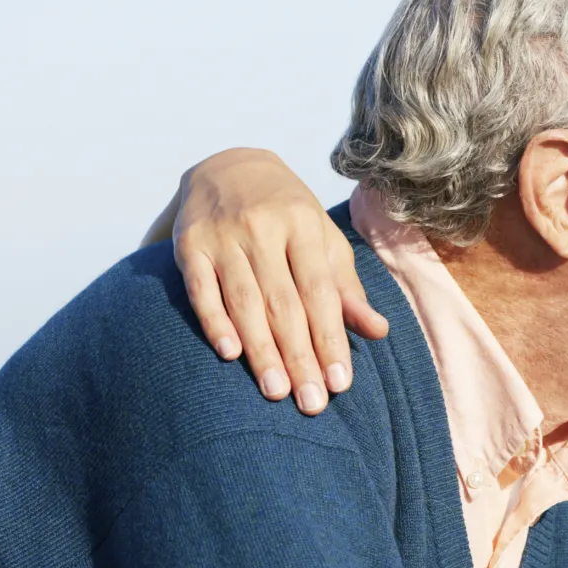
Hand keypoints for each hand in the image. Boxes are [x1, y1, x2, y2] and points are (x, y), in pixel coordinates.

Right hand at [172, 148, 387, 413]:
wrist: (228, 164)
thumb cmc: (287, 214)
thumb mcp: (322, 239)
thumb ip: (346, 287)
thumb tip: (379, 331)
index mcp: (304, 226)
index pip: (321, 292)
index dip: (331, 339)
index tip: (340, 383)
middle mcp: (263, 228)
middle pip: (285, 303)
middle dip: (300, 356)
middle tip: (311, 403)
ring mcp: (223, 235)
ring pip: (245, 300)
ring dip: (261, 350)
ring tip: (276, 391)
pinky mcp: (188, 243)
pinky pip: (200, 288)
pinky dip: (214, 321)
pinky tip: (229, 353)